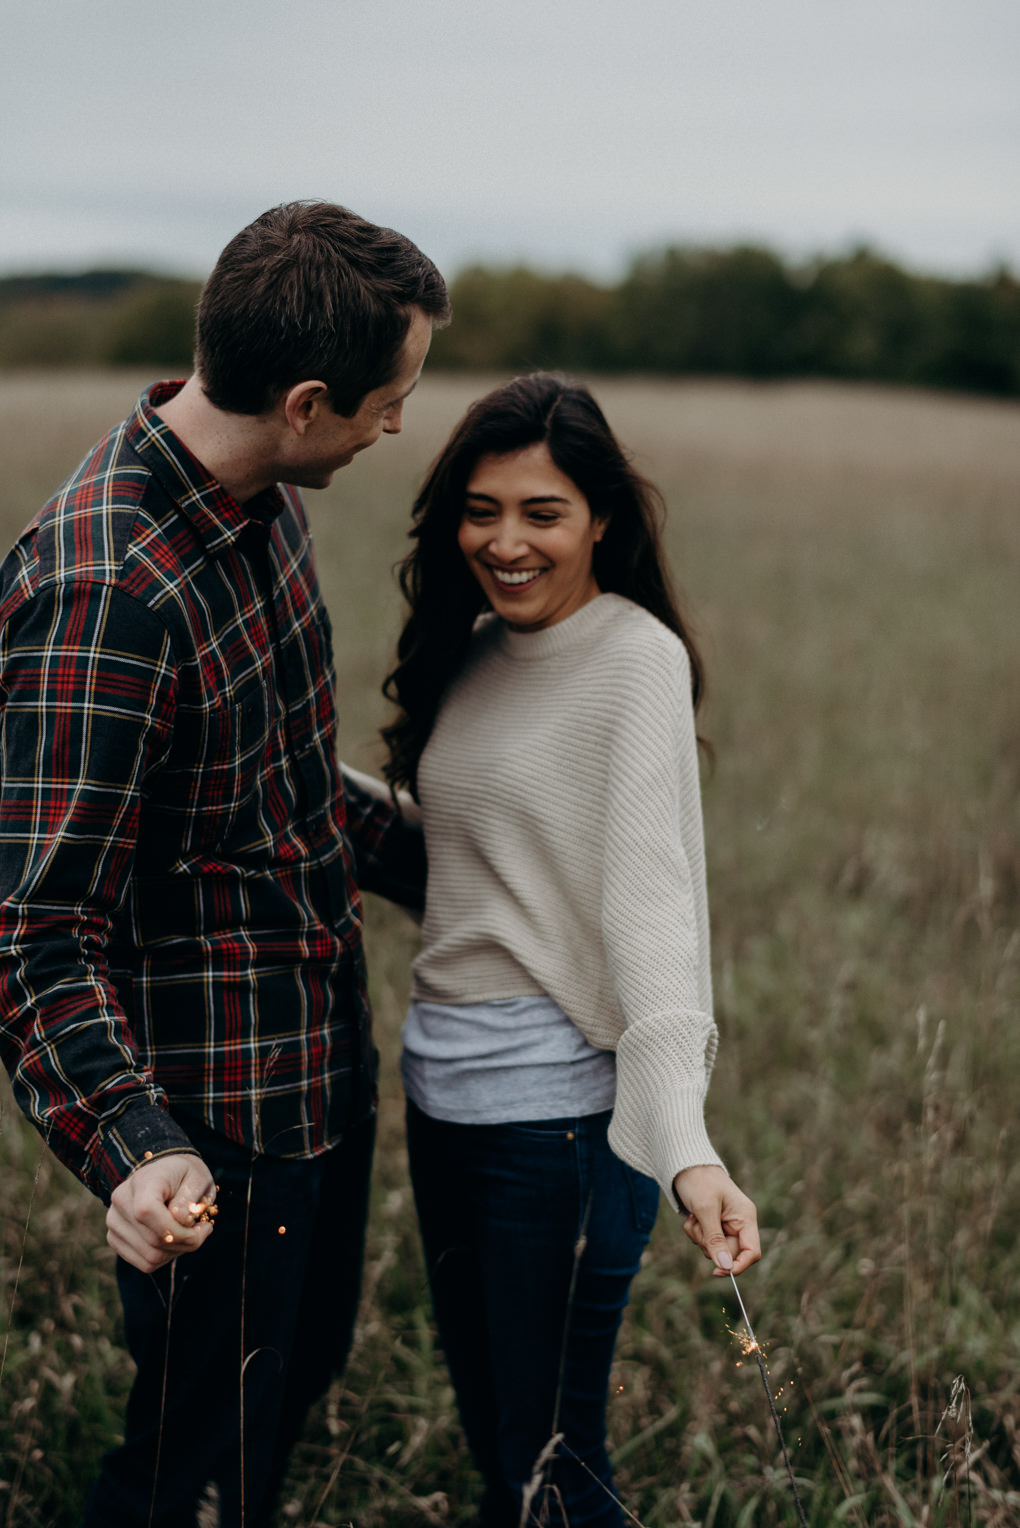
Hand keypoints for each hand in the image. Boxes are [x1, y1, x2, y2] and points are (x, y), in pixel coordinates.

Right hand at [107, 1153, 216, 1272]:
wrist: (165, 1173)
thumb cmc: (184, 1175)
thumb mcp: (198, 1178)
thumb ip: (191, 1198)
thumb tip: (181, 1221)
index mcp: (142, 1181)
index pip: (147, 1212)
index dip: (176, 1229)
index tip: (203, 1227)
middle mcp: (121, 1201)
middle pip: (153, 1240)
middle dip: (185, 1242)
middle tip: (203, 1230)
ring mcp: (114, 1222)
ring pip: (150, 1257)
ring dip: (177, 1252)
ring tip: (189, 1235)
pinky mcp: (115, 1238)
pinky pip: (144, 1263)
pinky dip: (165, 1258)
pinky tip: (174, 1241)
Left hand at [674, 1164, 759, 1276]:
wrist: (684, 1165)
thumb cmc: (699, 1181)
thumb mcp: (705, 1209)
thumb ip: (715, 1239)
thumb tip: (725, 1267)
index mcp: (746, 1217)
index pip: (752, 1252)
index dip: (739, 1265)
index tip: (719, 1272)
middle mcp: (739, 1223)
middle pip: (730, 1254)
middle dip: (710, 1246)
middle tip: (698, 1227)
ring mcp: (726, 1225)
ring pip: (715, 1250)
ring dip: (700, 1238)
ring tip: (694, 1218)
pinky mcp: (713, 1225)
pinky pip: (705, 1242)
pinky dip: (695, 1233)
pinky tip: (691, 1217)